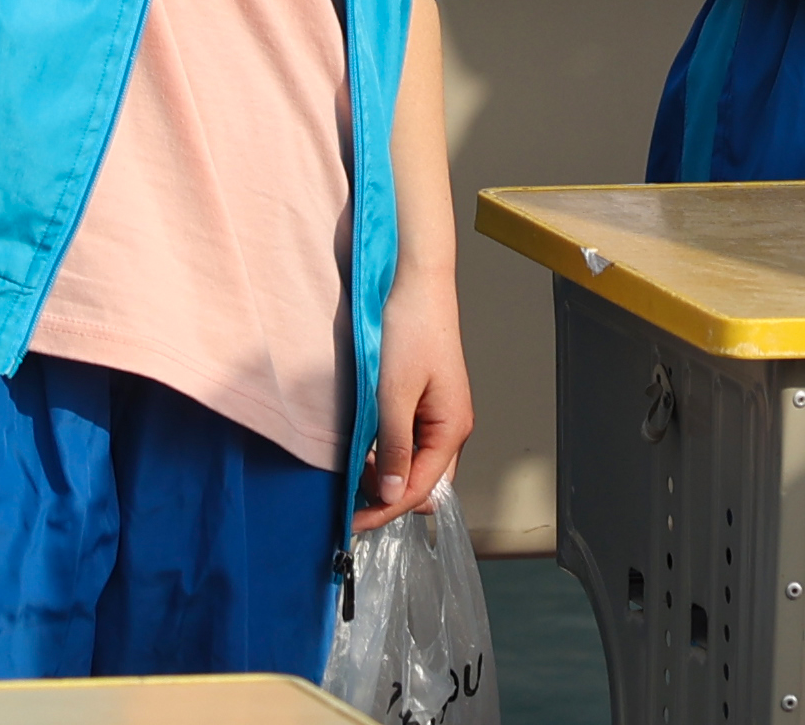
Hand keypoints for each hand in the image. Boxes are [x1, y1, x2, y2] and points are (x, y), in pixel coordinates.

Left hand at [360, 248, 474, 528]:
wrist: (417, 282)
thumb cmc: (410, 331)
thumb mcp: (395, 393)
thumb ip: (393, 446)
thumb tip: (391, 494)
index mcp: (452, 429)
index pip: (420, 489)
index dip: (384, 509)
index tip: (351, 522)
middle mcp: (453, 428)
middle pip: (424, 483)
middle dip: (389, 499)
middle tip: (350, 504)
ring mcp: (442, 415)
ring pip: (418, 465)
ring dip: (388, 476)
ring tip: (355, 475)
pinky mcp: (429, 402)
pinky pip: (413, 443)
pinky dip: (390, 454)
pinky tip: (367, 449)